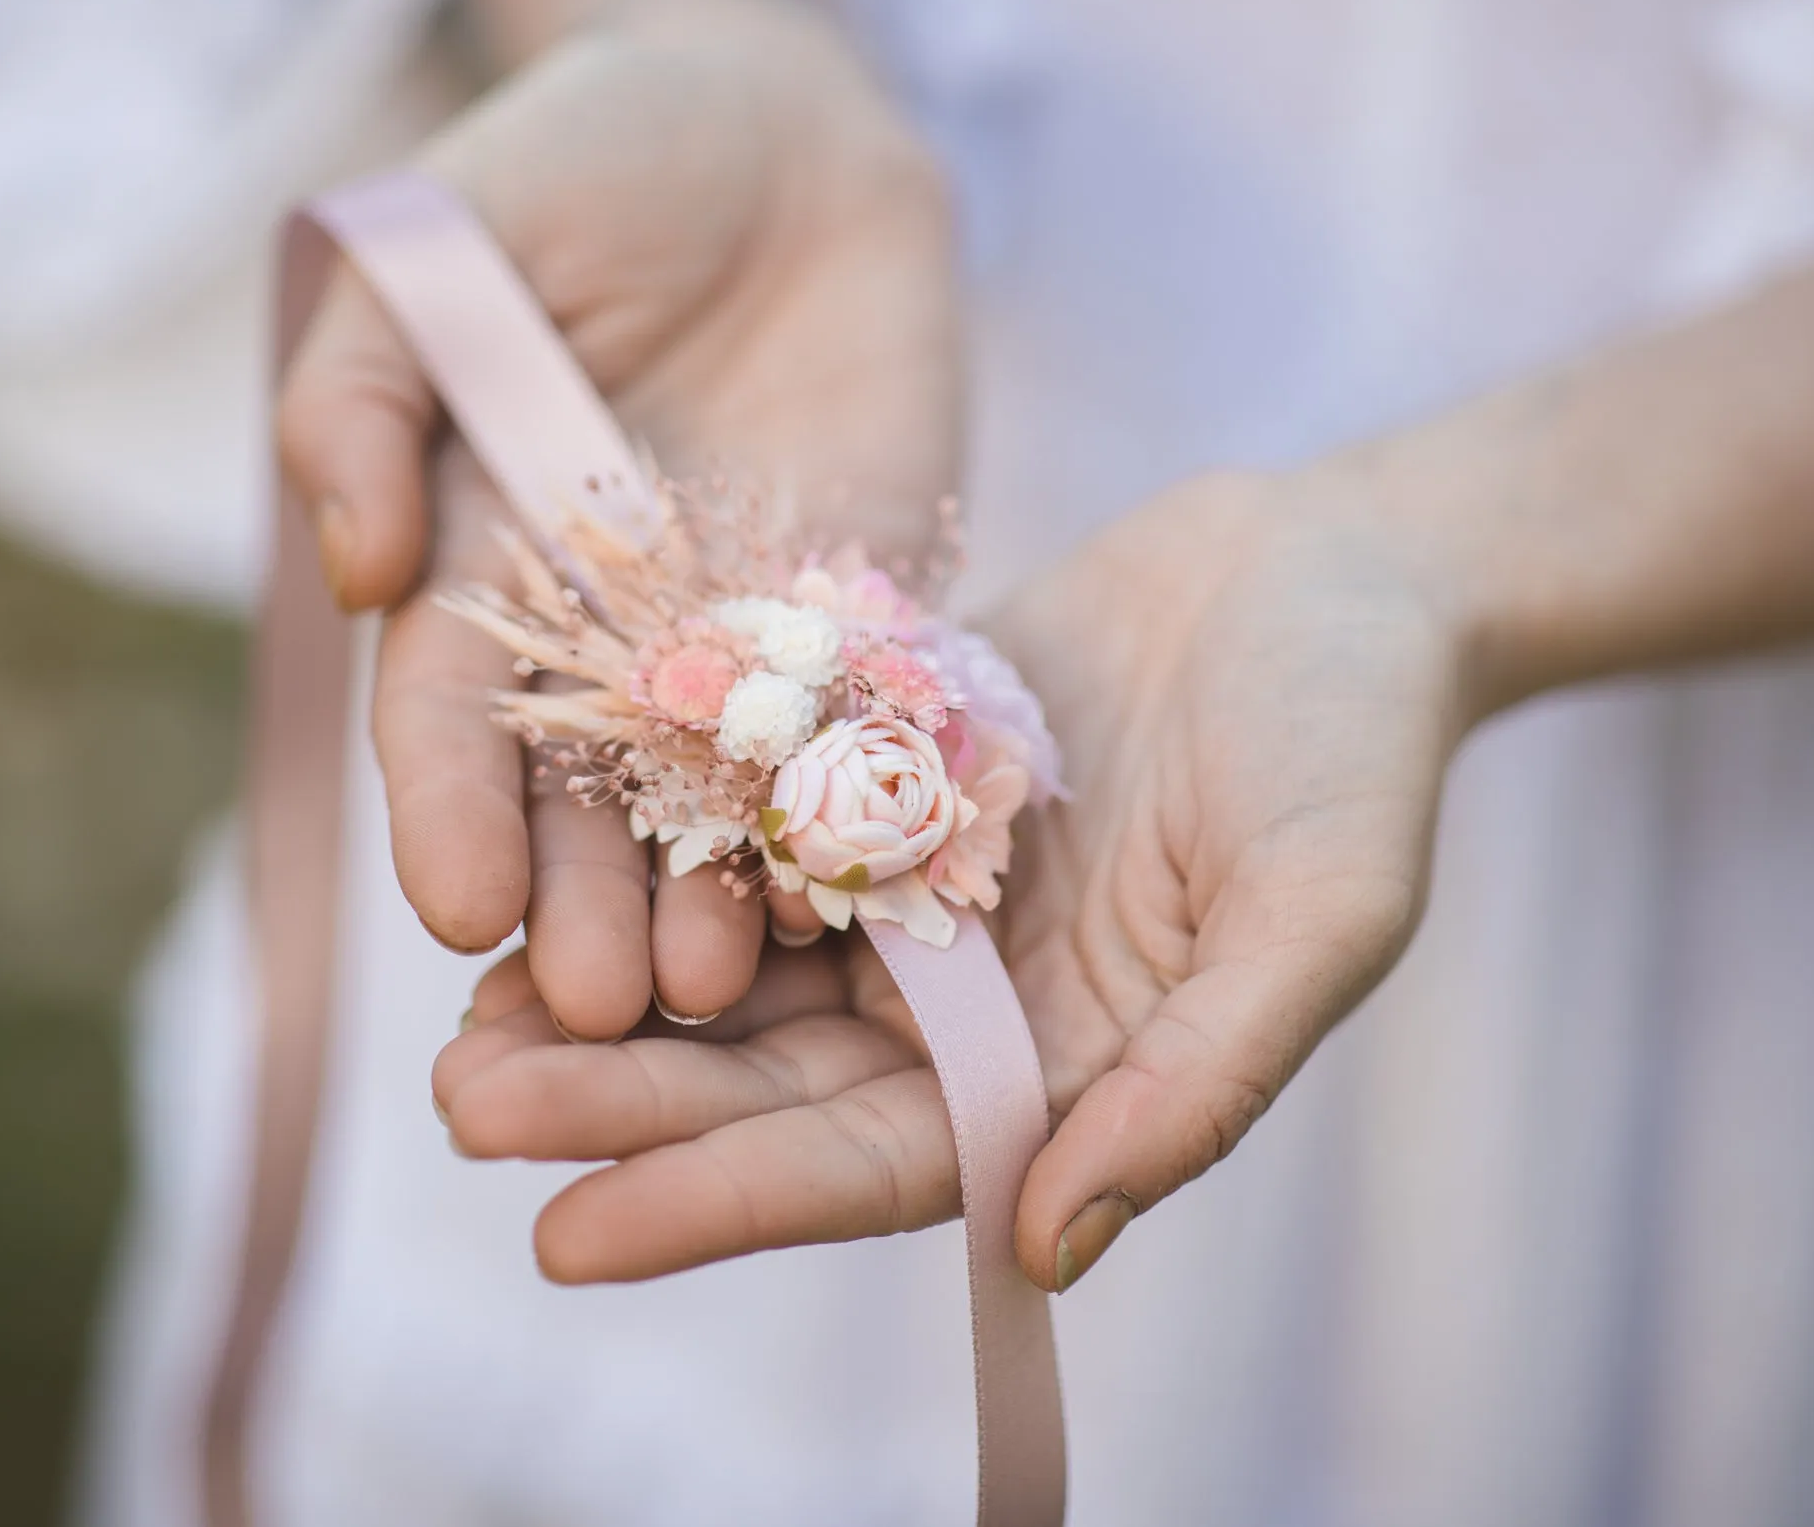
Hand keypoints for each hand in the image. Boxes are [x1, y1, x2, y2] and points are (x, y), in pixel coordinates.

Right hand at [277, 0, 959, 1037]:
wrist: (790, 129)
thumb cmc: (591, 159)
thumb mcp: (441, 235)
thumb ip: (367, 386)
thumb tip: (351, 567)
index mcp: (472, 557)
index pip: (447, 713)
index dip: (447, 810)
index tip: (460, 912)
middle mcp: (598, 631)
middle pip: (578, 795)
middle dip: (578, 903)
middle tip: (594, 1007)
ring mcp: (735, 640)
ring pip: (711, 801)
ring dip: (707, 902)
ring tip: (715, 997)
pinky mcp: (861, 624)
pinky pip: (855, 738)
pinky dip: (847, 823)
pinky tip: (852, 907)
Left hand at [429, 470, 1470, 1289]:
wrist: (1331, 568)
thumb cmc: (1357, 745)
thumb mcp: (1319, 913)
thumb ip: (1198, 1081)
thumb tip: (1048, 1245)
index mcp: (1064, 1070)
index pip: (871, 1165)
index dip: (721, 1202)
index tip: (567, 1235)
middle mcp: (966, 1005)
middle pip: (764, 1080)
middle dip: (616, 1105)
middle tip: (461, 1112)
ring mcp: (909, 890)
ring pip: (727, 972)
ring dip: (597, 1002)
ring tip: (455, 1027)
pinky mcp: (868, 774)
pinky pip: (736, 830)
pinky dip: (638, 861)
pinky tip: (528, 867)